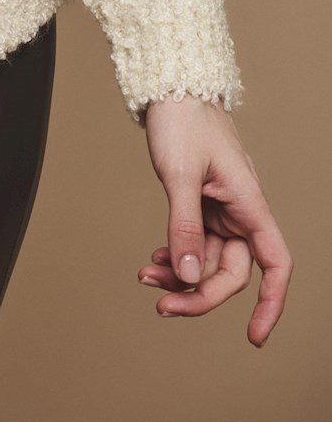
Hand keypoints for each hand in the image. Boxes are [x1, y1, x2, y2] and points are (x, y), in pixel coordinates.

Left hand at [139, 96, 291, 346]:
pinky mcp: (200, 202)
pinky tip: (153, 260)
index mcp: (250, 204)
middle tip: (161, 305)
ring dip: (179, 275)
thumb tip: (189, 276)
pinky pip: (193, 241)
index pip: (275, 264)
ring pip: (207, 259)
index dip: (271, 303)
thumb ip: (185, 226)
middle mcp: (240, 210)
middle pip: (232, 271)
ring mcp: (220, 208)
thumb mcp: (180, 174)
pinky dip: (174, 254)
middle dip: (199, 293)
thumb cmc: (183, 120)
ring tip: (145, 277)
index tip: (254, 336)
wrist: (170, 85)